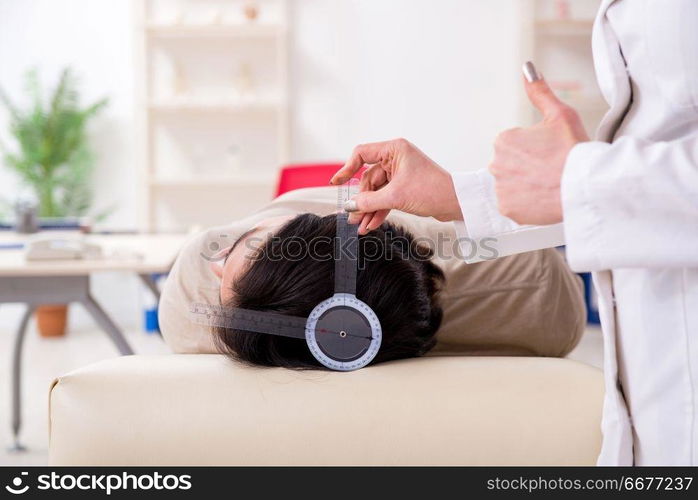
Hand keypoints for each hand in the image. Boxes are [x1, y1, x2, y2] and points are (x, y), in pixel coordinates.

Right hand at [330, 138, 461, 233]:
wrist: (457, 203)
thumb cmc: (432, 191)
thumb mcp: (395, 197)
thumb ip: (369, 201)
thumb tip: (349, 206)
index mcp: (394, 149)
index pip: (361, 154)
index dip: (347, 169)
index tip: (336, 184)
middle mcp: (396, 158)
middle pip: (368, 179)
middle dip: (361, 201)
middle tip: (353, 218)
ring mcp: (400, 173)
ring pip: (376, 191)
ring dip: (369, 210)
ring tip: (361, 227)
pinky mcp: (404, 187)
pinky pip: (385, 198)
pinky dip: (379, 211)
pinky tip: (371, 225)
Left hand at [489, 63, 589, 224]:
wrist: (584, 185)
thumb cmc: (574, 149)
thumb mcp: (559, 114)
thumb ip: (539, 91)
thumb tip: (527, 68)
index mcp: (504, 140)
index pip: (516, 146)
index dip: (536, 150)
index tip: (550, 154)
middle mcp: (495, 164)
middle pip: (512, 166)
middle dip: (528, 168)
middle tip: (551, 170)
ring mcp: (500, 188)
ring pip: (513, 185)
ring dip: (527, 186)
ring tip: (549, 184)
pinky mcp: (507, 208)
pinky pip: (514, 205)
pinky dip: (526, 204)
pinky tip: (542, 198)